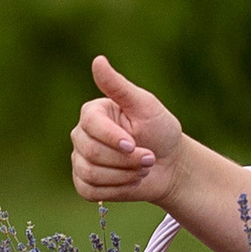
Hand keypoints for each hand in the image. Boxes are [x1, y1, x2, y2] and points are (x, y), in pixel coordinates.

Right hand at [70, 55, 186, 205]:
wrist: (170, 164)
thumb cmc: (159, 131)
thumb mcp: (144, 105)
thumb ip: (118, 86)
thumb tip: (98, 60)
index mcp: (93, 112)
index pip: (91, 125)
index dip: (113, 138)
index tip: (134, 143)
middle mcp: (81, 135)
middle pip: (91, 152)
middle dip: (126, 160)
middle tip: (149, 158)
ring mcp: (80, 160)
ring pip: (91, 173)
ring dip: (124, 175)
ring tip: (142, 168)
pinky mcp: (84, 183)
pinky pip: (90, 191)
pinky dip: (116, 189)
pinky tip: (131, 180)